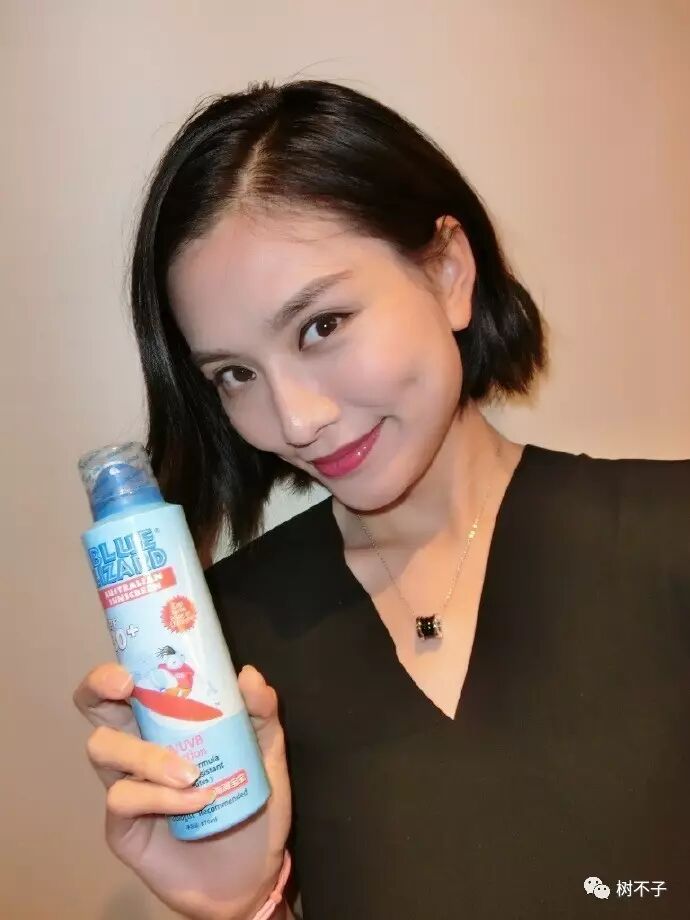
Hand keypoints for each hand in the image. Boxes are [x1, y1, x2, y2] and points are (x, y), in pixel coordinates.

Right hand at [74, 663, 291, 919]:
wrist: (250, 874)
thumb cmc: (249, 804)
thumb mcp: (266, 753)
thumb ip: (261, 713)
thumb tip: (248, 674)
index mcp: (165, 721)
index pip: (129, 683)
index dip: (118, 666)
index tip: (133, 664)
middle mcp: (137, 746)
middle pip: (94, 707)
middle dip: (99, 689)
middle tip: (127, 688)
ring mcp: (124, 785)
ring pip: (104, 749)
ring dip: (148, 755)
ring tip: (192, 773)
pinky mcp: (121, 825)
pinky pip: (123, 799)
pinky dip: (161, 796)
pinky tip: (195, 802)